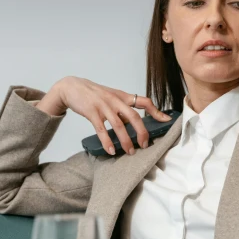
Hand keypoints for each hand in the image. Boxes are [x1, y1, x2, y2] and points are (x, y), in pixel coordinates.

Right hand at [37, 76, 171, 155]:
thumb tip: (133, 124)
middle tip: (145, 144)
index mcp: (122, 96)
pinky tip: (111, 150)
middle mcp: (115, 100)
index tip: (167, 120)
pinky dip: (107, 141)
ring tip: (130, 152)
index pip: (144, 101)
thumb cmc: (94, 94)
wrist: (72, 87)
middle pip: (134, 116)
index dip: (156, 111)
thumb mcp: (111, 96)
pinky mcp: (91, 112)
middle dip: (142, 132)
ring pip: (118, 126)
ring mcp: (103, 106)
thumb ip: (123, 108)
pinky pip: (101, 129)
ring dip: (126, 140)